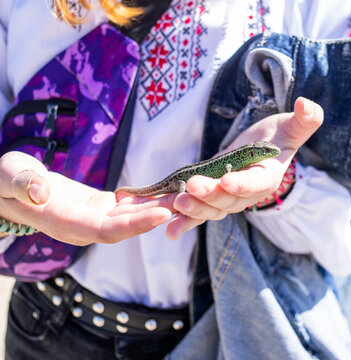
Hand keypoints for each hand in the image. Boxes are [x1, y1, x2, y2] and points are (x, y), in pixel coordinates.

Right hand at [0, 151, 172, 245]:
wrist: (6, 188)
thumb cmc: (4, 181)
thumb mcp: (8, 176)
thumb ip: (22, 184)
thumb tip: (40, 192)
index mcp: (65, 223)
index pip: (106, 230)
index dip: (135, 224)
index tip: (162, 215)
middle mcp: (84, 226)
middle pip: (128, 226)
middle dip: (159, 216)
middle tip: (188, 202)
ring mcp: (93, 218)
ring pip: (132, 216)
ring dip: (159, 207)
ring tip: (187, 195)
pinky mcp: (100, 207)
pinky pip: (128, 206)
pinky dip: (148, 199)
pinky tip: (169, 190)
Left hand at [165, 97, 322, 238]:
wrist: (262, 151)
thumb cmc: (277, 137)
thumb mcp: (291, 126)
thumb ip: (304, 120)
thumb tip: (307, 104)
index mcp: (268, 177)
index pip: (256, 183)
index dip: (242, 184)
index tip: (227, 180)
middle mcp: (248, 194)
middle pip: (229, 199)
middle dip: (210, 195)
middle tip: (191, 187)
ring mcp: (229, 199)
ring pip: (212, 209)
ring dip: (194, 209)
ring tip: (176, 203)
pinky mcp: (214, 199)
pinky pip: (200, 213)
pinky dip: (185, 221)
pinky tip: (169, 229)